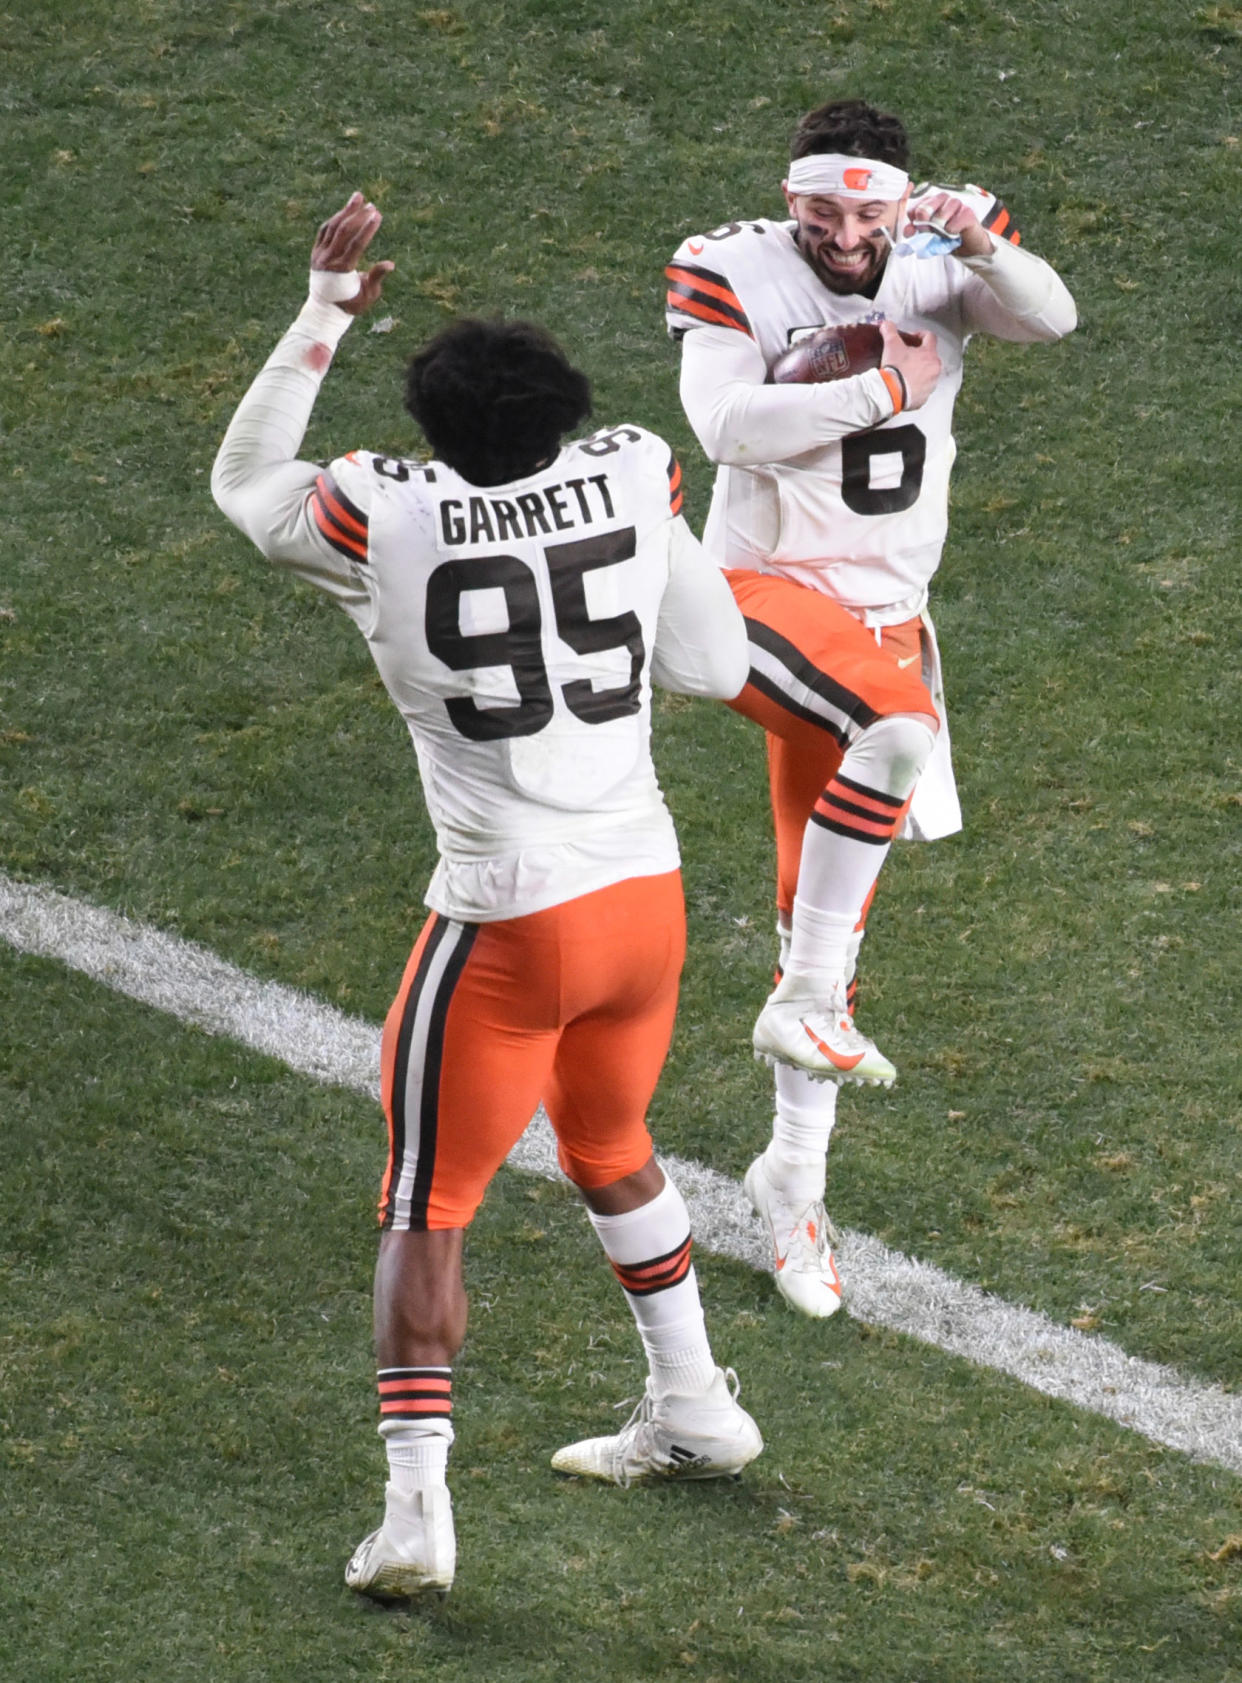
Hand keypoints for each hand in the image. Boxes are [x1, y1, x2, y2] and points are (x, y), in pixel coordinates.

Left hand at [310, 191, 394, 315]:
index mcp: (342, 270)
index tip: (378, 215)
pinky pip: (325, 229)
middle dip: (359, 216)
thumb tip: (390, 264)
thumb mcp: (368, 295)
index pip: (356, 244)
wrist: (325, 309)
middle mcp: (328, 260)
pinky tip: (346, 210)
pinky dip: (336, 218)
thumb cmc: (351, 303)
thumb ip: (376, 277)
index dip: (368, 229)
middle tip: (372, 205)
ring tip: (359, 196)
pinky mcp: (315, 251)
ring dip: (346, 210)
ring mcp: (319, 254)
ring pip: (333, 226)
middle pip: (343, 231)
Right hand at [878, 320, 940, 409]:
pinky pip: (922, 389)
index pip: (930, 337)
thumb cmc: (895, 369)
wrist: (890, 393)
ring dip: (919, 372)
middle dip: (919, 355)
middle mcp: (935, 369)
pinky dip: (915, 387)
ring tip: (905, 373)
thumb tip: (886, 324)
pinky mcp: (924, 398)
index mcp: (930, 354)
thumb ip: (889, 330)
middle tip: (906, 357)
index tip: (912, 338)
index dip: (920, 335)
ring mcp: (931, 385)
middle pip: (930, 357)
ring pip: (928, 374)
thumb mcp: (891, 345)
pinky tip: (905, 385)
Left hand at [905, 190, 991, 258]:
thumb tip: (907, 231)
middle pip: (926, 207)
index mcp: (930, 203)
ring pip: (942, 213)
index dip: (912, 222)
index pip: (914, 208)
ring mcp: (956, 204)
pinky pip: (955, 221)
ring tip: (943, 233)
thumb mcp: (928, 237)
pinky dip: (952, 230)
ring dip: (940, 227)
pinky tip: (954, 234)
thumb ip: (916, 233)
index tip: (913, 232)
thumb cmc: (946, 238)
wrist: (968, 246)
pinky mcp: (968, 212)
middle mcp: (943, 200)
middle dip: (924, 223)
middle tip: (928, 232)